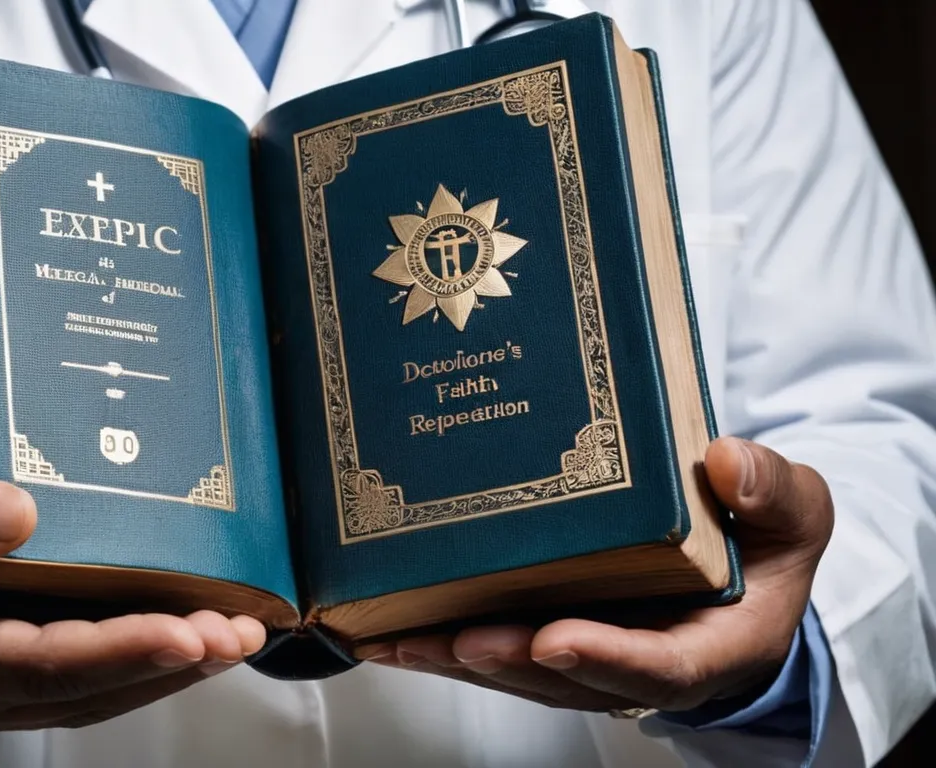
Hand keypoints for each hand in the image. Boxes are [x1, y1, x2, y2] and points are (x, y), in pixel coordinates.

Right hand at [0, 466, 264, 733]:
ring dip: (175, 666)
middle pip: (88, 686)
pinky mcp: (21, 677)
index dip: (115, 650)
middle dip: (172, 661)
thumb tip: (14, 510)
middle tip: (239, 630)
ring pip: (100, 691)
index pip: (38, 662)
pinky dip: (149, 660)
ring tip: (240, 632)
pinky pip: (92, 679)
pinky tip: (195, 630)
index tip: (183, 629)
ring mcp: (4, 691)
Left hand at [357, 437, 832, 712]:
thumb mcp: (796, 513)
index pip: (657, 666)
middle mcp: (640, 663)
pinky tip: (389, 631)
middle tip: (455, 637)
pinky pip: (497, 651)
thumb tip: (728, 464)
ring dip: (457, 659)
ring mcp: (590, 657)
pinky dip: (443, 643)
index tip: (554, 637)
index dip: (604, 656)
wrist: (744, 572)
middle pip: (566, 678)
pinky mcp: (552, 640)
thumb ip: (775, 493)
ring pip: (518, 672)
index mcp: (708, 644)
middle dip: (505, 660)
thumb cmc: (767, 543)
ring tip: (395, 639)